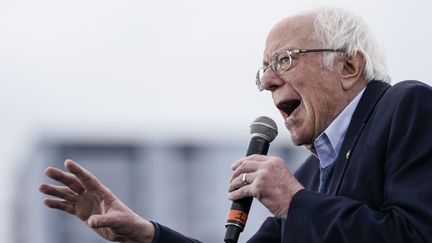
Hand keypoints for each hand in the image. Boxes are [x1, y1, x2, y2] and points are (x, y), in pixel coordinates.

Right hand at [39, 159, 153, 242]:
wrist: (126, 231)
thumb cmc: (126, 222)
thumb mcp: (116, 220)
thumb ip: (103, 220)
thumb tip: (91, 221)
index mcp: (102, 192)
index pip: (88, 179)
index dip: (78, 171)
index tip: (67, 162)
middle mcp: (92, 195)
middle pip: (74, 184)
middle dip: (61, 177)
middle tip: (47, 171)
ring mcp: (86, 203)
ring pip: (68, 195)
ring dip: (55, 191)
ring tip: (41, 187)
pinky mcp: (82, 213)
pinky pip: (67, 207)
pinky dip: (57, 204)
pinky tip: (46, 201)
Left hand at [228, 155, 303, 218]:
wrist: (298, 204)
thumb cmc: (292, 194)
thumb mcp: (282, 175)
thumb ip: (270, 172)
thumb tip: (254, 176)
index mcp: (274, 161)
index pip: (253, 157)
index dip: (241, 161)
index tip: (235, 166)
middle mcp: (267, 166)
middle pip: (244, 165)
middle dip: (235, 173)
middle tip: (231, 179)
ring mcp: (262, 176)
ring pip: (241, 178)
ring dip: (233, 184)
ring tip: (231, 189)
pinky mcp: (258, 188)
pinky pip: (241, 190)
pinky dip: (235, 194)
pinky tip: (232, 196)